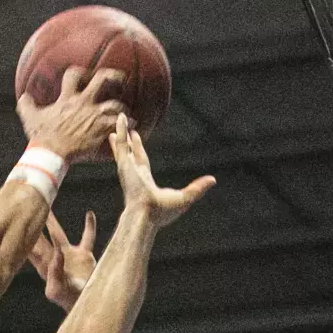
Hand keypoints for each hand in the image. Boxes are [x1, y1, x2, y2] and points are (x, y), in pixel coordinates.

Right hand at [18, 65, 127, 162]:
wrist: (52, 152)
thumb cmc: (42, 136)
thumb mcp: (30, 118)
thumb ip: (27, 105)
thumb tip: (23, 97)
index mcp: (67, 98)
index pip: (73, 75)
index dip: (79, 72)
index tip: (84, 74)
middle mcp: (83, 103)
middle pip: (102, 80)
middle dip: (113, 76)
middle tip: (121, 78)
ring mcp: (93, 116)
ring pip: (115, 105)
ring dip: (122, 108)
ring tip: (125, 113)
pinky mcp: (100, 130)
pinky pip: (118, 125)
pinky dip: (125, 127)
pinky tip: (129, 128)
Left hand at [29, 212, 96, 309]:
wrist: (87, 305)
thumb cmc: (69, 301)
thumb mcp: (57, 290)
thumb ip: (54, 272)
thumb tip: (57, 251)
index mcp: (45, 265)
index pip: (30, 246)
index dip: (22, 234)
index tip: (16, 219)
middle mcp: (54, 258)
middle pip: (40, 236)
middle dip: (32, 223)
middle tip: (25, 207)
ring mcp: (69, 255)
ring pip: (58, 233)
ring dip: (52, 221)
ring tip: (47, 205)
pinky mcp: (84, 256)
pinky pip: (88, 237)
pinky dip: (89, 226)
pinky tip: (90, 214)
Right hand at [108, 115, 214, 230]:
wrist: (147, 214)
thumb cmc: (163, 213)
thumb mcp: (185, 198)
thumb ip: (197, 188)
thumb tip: (213, 180)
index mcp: (145, 183)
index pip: (143, 165)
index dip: (140, 155)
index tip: (139, 148)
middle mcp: (134, 174)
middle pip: (131, 155)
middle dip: (129, 145)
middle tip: (125, 134)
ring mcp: (128, 168)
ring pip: (123, 146)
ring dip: (121, 133)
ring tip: (119, 120)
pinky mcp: (124, 164)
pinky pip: (122, 143)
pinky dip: (121, 130)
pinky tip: (121, 118)